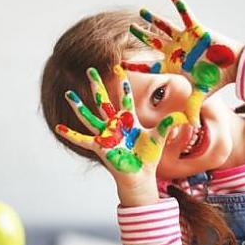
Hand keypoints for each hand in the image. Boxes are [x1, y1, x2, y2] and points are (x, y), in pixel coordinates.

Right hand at [55, 66, 187, 203]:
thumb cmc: (148, 157)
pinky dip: (71, 134)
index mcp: (129, 120)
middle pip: (104, 101)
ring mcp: (106, 135)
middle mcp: (115, 125)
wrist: (141, 175)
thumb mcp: (160, 137)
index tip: (119, 68)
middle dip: (97, 85)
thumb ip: (169, 125)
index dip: (123, 84)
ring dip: (79, 106)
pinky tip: (59, 128)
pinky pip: (83, 139)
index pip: (125, 98)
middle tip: (90, 70)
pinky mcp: (100, 147)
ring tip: (68, 94)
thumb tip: (185, 116)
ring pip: (90, 116)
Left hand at [125, 0, 242, 125]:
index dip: (136, 66)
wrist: (234, 66)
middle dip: (142, 37)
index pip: (151, 66)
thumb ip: (193, 108)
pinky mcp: (196, 28)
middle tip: (130, 29)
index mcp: (174, 65)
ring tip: (142, 12)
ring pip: (165, 27)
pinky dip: (179, 3)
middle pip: (154, 43)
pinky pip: (186, 13)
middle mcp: (177, 50)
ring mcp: (185, 38)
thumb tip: (192, 129)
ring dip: (153, 19)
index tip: (120, 65)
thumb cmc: (217, 78)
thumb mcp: (201, 94)